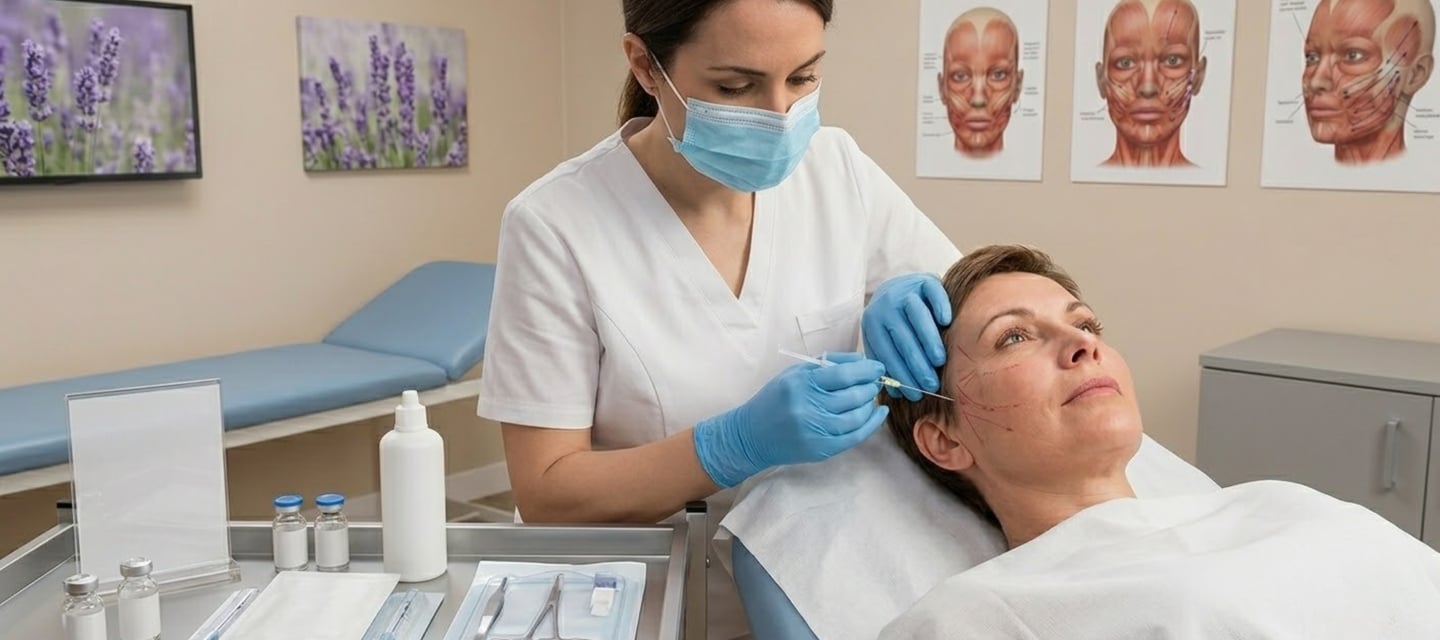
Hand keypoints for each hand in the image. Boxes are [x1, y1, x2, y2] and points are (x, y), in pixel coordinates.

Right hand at [693, 352, 890, 487]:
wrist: (752, 435)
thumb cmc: (775, 399)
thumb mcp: (794, 374)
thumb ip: (827, 364)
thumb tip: (861, 361)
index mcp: (801, 384)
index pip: (844, 374)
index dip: (866, 370)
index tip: (877, 366)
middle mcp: (809, 407)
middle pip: (854, 395)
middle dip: (871, 386)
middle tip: (875, 381)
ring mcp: (816, 431)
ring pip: (857, 416)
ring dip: (870, 403)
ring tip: (871, 396)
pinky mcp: (822, 449)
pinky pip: (855, 436)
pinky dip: (872, 424)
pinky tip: (879, 413)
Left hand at [862, 272, 950, 400]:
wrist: (900, 287)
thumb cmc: (894, 322)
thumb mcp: (883, 340)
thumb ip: (888, 363)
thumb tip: (898, 394)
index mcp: (872, 323)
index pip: (887, 353)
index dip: (901, 376)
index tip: (915, 394)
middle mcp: (886, 305)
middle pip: (902, 338)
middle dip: (916, 365)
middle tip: (930, 384)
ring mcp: (905, 290)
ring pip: (917, 317)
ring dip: (928, 340)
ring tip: (939, 361)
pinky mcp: (924, 280)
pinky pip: (933, 292)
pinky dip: (940, 306)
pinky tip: (947, 322)